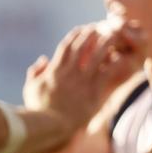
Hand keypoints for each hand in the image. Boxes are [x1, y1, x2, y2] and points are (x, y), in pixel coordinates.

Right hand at [23, 23, 143, 127]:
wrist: (51, 125)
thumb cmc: (38, 109)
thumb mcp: (30, 88)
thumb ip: (35, 72)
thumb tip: (43, 59)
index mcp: (54, 70)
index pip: (65, 47)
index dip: (73, 36)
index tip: (80, 29)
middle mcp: (69, 72)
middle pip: (81, 47)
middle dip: (90, 35)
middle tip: (98, 28)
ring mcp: (82, 81)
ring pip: (96, 57)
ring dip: (104, 44)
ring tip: (113, 35)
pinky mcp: (93, 92)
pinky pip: (106, 74)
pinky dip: (114, 64)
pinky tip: (121, 57)